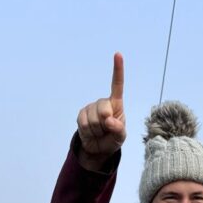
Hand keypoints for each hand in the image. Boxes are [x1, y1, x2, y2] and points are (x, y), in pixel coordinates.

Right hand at [76, 52, 125, 166]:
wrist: (98, 147)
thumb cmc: (113, 138)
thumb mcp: (121, 137)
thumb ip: (118, 129)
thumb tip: (110, 121)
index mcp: (116, 104)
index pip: (117, 85)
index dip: (118, 70)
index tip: (118, 54)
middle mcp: (103, 103)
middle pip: (103, 109)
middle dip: (105, 123)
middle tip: (107, 129)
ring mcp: (91, 108)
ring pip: (93, 120)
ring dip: (97, 130)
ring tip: (100, 132)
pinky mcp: (81, 115)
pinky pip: (84, 124)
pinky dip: (88, 132)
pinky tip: (91, 132)